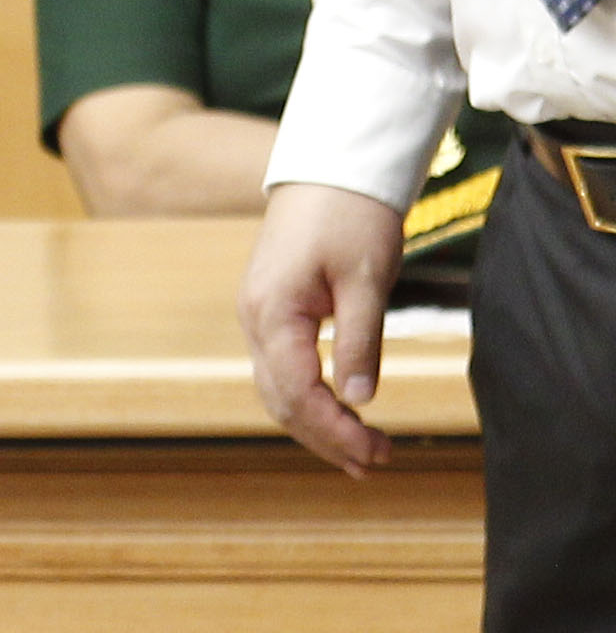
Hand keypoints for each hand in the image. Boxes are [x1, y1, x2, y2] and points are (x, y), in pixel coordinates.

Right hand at [242, 180, 406, 475]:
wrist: (329, 169)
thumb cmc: (351, 216)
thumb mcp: (366, 279)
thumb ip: (360, 341)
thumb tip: (362, 399)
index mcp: (272, 314)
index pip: (299, 392)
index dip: (337, 429)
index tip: (377, 452)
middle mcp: (254, 321)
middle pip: (282, 401)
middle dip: (327, 438)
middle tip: (377, 463)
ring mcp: (258, 318)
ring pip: (277, 390)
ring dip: (317, 425)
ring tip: (361, 452)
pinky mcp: (271, 313)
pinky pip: (281, 371)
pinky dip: (309, 400)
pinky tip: (339, 413)